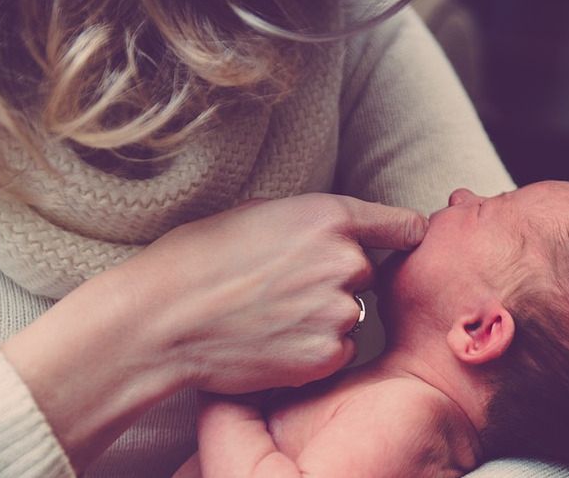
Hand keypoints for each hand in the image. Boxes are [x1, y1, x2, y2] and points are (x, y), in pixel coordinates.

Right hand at [107, 193, 427, 392]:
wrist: (165, 317)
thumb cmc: (199, 257)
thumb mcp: (258, 212)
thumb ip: (310, 220)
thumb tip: (334, 230)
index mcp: (329, 216)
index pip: (403, 224)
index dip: (401, 234)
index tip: (401, 242)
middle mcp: (345, 261)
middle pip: (365, 271)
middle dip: (337, 279)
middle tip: (286, 287)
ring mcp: (338, 311)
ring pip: (351, 313)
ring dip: (324, 316)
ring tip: (272, 315)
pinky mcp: (326, 355)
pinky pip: (338, 350)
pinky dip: (314, 349)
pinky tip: (274, 341)